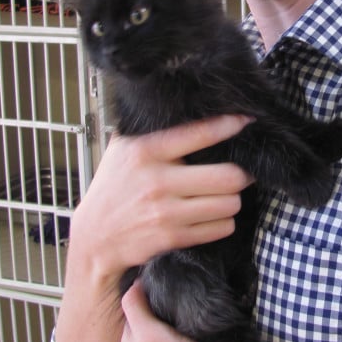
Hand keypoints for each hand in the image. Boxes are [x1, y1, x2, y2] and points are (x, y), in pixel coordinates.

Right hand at [70, 114, 254, 290]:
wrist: (95, 237)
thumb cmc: (113, 187)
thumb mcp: (122, 149)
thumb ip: (150, 128)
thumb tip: (184, 104)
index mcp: (146, 150)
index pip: (199, 133)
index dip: (229, 125)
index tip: (246, 121)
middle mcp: (157, 180)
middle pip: (228, 176)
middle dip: (241, 175)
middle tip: (241, 172)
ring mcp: (165, 211)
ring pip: (229, 203)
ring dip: (232, 200)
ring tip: (222, 195)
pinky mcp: (172, 237)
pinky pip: (220, 228)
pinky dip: (223, 222)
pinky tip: (211, 216)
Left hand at [121, 281, 245, 341]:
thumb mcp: (151, 337)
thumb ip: (136, 310)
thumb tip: (135, 281)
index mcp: (131, 337)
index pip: (132, 297)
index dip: (144, 282)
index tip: (160, 268)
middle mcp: (143, 340)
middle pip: (148, 303)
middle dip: (158, 290)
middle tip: (174, 275)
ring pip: (164, 311)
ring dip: (172, 300)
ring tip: (185, 288)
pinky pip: (179, 321)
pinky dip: (184, 312)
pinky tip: (192, 307)